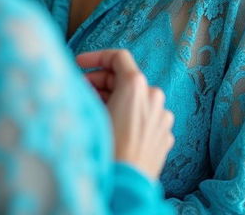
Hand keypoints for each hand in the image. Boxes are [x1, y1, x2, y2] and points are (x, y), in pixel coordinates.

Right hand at [76, 49, 174, 179]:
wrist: (126, 188)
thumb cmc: (107, 149)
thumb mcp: (92, 111)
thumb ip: (89, 90)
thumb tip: (83, 83)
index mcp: (137, 86)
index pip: (117, 57)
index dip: (95, 57)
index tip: (79, 64)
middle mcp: (154, 96)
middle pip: (125, 77)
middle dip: (100, 81)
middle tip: (81, 91)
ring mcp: (162, 116)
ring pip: (135, 97)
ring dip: (113, 98)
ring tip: (95, 110)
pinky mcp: (165, 134)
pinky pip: (144, 115)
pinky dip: (128, 114)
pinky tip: (112, 127)